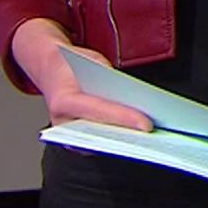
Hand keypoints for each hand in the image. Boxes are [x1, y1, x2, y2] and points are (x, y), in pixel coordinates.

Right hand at [9, 18, 151, 130]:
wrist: (51, 71)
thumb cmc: (75, 65)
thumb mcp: (96, 64)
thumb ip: (113, 84)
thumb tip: (140, 100)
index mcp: (64, 101)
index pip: (101, 111)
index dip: (126, 119)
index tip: (148, 125)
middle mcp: (62, 123)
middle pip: (102, 132)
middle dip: (129, 135)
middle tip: (156, 137)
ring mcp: (67, 135)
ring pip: (102, 142)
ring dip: (127, 141)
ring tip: (153, 139)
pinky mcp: (74, 141)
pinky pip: (99, 143)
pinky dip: (119, 141)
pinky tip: (139, 138)